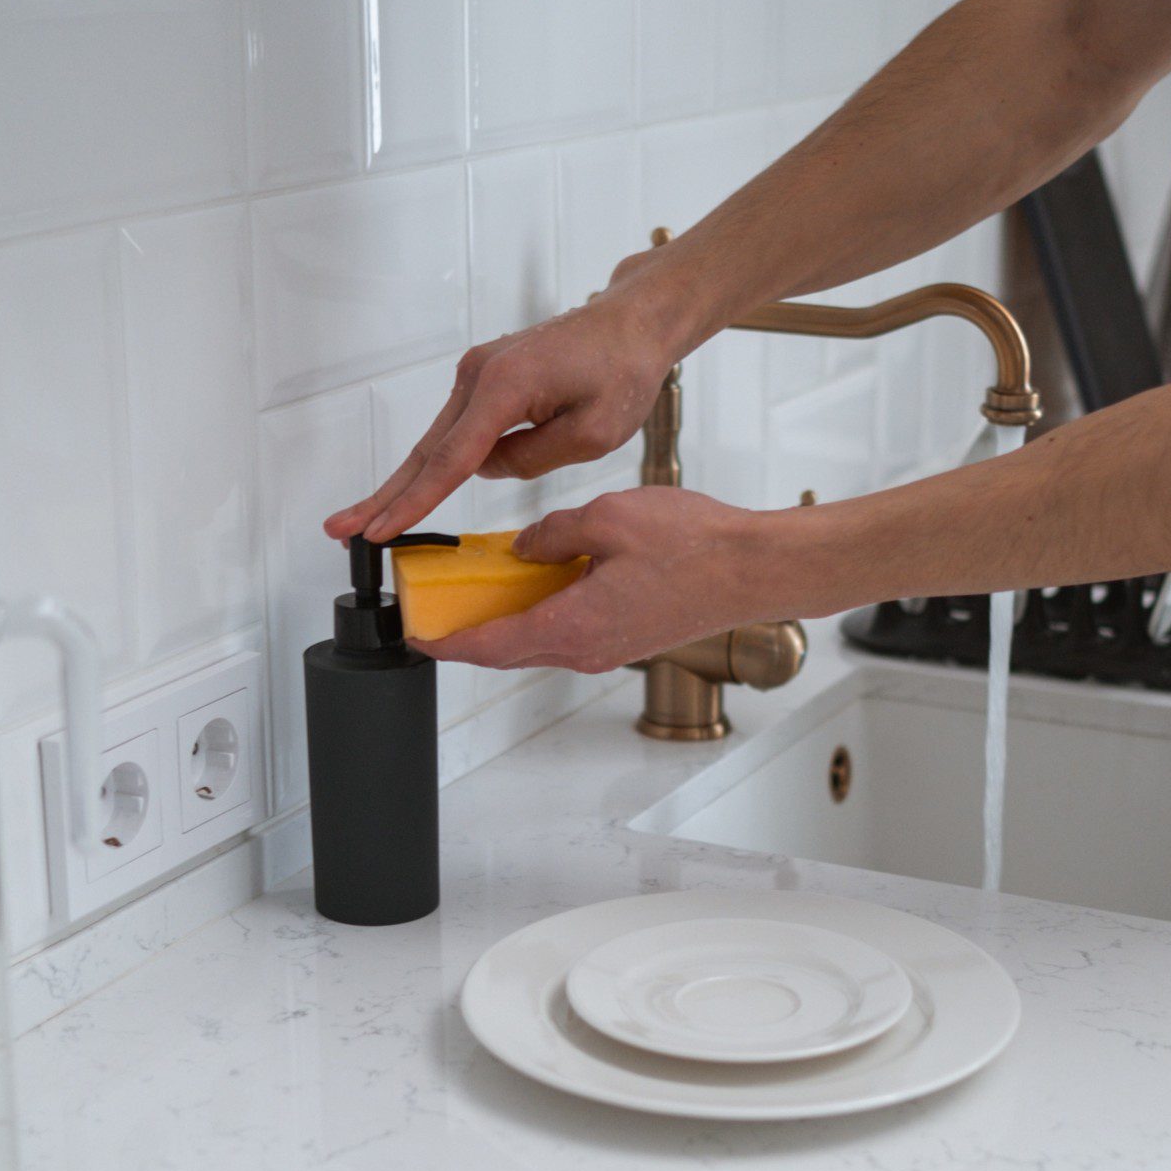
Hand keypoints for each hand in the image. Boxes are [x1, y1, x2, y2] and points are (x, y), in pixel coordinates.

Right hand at [325, 269, 685, 546]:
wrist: (631, 324)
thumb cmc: (621, 371)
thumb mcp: (593, 434)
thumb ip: (532, 459)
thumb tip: (486, 467)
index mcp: (505, 386)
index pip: (451, 459)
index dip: (413, 502)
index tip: (378, 532)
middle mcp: (479, 375)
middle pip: (425, 451)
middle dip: (383, 496)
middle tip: (338, 529)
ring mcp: (477, 374)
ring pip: (436, 443)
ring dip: (407, 484)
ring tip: (374, 521)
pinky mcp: (484, 379)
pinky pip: (456, 431)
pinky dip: (438, 463)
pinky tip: (419, 492)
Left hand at [416, 486, 787, 672]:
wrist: (755, 569)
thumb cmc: (695, 546)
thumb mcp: (606, 518)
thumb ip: (553, 534)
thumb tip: (525, 546)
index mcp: (572, 627)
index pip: (488, 647)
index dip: (445, 643)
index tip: (416, 635)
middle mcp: (585, 650)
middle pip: (508, 651)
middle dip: (468, 632)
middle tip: (438, 606)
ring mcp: (608, 650)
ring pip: (538, 642)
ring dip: (506, 620)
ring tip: (481, 586)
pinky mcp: (626, 639)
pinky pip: (568, 631)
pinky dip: (541, 612)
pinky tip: (539, 578)